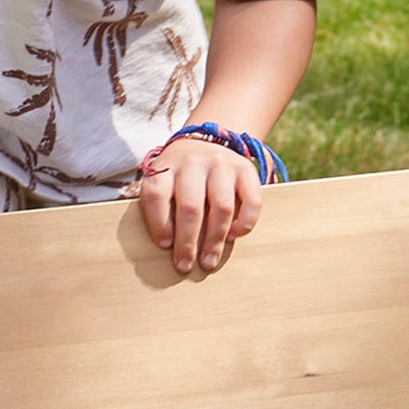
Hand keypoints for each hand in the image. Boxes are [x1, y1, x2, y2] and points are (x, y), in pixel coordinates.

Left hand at [140, 136, 263, 274]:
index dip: (159, 223)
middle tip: (185, 266)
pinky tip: (233, 237)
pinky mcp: (245, 169)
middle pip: (190, 207)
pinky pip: (251, 202)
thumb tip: (168, 248)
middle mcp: (193, 162)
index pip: (157, 195)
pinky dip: (244, 224)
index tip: (164, 245)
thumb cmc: (179, 176)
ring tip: (209, 261)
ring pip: (221, 208)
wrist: (205, 143)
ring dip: (215, 240)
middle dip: (187, 242)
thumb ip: (161, 207)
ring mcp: (221, 163)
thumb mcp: (162, 182)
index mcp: (166, 167)